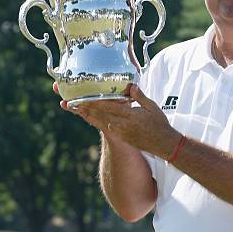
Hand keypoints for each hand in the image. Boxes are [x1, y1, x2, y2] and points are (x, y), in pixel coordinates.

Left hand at [53, 82, 180, 157]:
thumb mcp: (152, 108)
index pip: (108, 107)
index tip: (82, 97)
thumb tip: (131, 86)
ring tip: (72, 107)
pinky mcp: (120, 137)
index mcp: (130, 116)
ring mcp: (120, 132)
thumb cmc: (160, 125)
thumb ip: (140, 97)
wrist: (164, 145)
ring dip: (86, 114)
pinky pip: (104, 127)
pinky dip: (94, 120)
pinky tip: (87, 115)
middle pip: (99, 115)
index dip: (94, 102)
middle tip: (68, 102)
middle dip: (83, 108)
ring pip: (99, 121)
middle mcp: (122, 125)